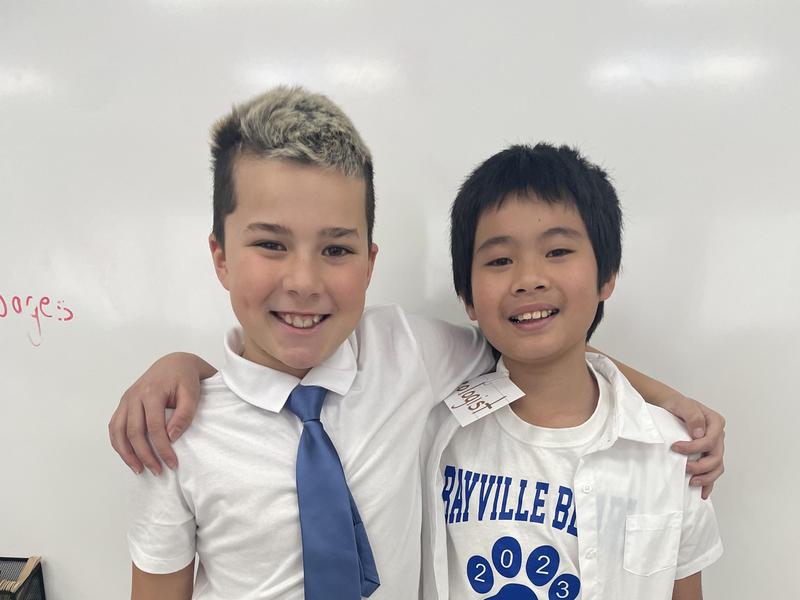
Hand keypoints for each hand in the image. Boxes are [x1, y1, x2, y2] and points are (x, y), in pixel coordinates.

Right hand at [108, 352, 213, 474]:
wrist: (174, 363)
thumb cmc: (185, 379)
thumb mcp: (192, 393)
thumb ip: (184, 414)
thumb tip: (172, 437)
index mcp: (152, 392)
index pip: (154, 427)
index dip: (163, 448)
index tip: (172, 463)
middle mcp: (134, 396)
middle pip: (134, 432)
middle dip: (145, 455)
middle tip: (157, 471)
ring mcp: (126, 399)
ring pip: (118, 431)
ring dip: (127, 453)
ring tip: (139, 469)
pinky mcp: (123, 403)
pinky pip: (114, 426)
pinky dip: (118, 443)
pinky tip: (128, 456)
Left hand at [661, 393, 725, 499]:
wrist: (670, 407)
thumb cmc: (677, 405)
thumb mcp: (683, 404)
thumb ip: (693, 416)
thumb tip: (700, 433)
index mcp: (715, 422)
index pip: (710, 441)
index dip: (694, 447)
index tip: (676, 448)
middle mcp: (718, 436)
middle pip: (716, 457)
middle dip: (700, 465)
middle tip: (684, 468)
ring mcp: (714, 447)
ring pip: (717, 467)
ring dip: (706, 477)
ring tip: (692, 482)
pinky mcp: (707, 455)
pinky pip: (712, 471)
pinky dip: (709, 482)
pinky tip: (702, 492)